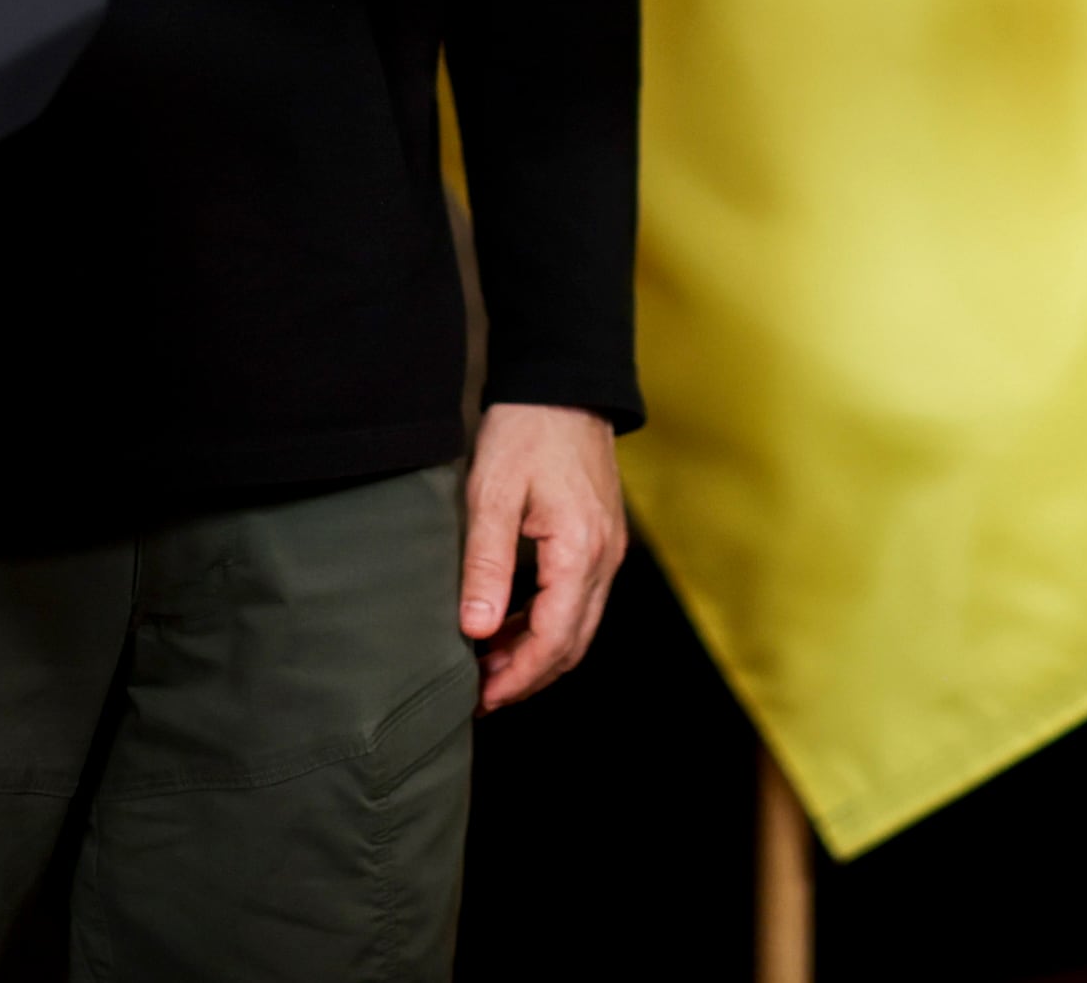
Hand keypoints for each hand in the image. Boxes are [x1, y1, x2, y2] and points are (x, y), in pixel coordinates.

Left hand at [458, 401, 625, 710]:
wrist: (563, 386)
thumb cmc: (525, 432)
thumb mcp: (491, 496)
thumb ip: (486, 566)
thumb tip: (478, 631)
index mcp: (580, 552)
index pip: (554, 640)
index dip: (517, 678)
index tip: (479, 699)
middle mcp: (605, 558)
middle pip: (572, 645)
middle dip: (527, 677)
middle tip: (478, 695)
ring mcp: (608, 550)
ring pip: (578, 627)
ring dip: (536, 654)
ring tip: (485, 665)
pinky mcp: (601, 540)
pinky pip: (579, 601)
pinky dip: (546, 625)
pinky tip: (508, 626)